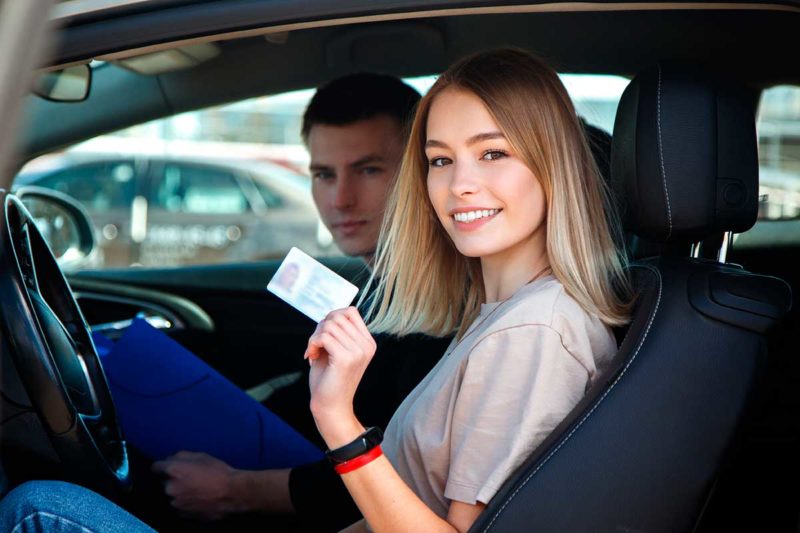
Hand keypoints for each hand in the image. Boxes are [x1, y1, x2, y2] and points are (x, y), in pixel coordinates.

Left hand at [151, 451, 243, 519]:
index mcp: (173, 471)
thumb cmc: (218, 471)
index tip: (168, 467)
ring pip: (171, 496)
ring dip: (178, 492)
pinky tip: (197, 499)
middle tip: (188, 478)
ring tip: (194, 490)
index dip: (162, 466)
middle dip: (172, 480)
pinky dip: (184, 503)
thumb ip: (181, 456)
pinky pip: (178, 506)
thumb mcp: (201, 456)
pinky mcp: (182, 515)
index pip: (155, 467)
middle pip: (163, 482)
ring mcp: (174, 504)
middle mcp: (169, 488)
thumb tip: (170, 459)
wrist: (232, 493)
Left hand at [304, 307, 375, 445]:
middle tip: (315, 345)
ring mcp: (358, 352)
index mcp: (368, 342)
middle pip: (338, 316)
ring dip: (315, 336)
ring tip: (313, 352)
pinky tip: (311, 356)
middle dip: (320, 327)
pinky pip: (323, 336)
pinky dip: (312, 343)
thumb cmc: (330, 379)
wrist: (331, 407)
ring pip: (329, 325)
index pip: (350, 312)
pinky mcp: (345, 358)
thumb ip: (336, 331)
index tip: (323, 336)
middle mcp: (366, 345)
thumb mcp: (336, 349)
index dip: (331, 318)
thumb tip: (330, 313)